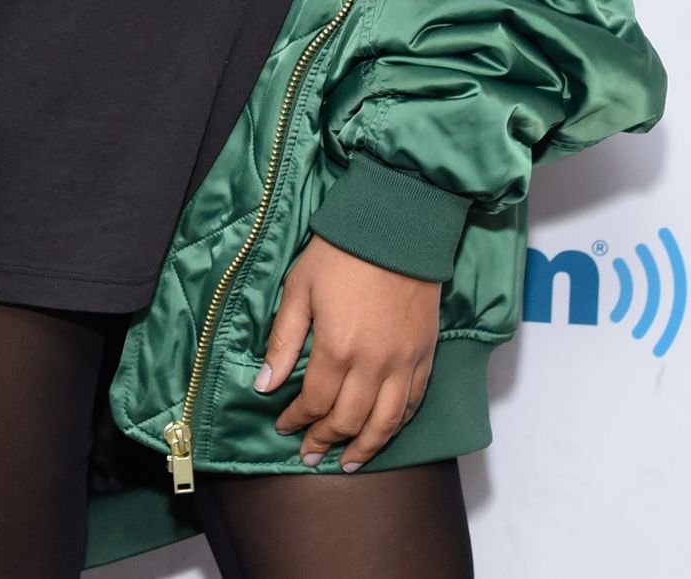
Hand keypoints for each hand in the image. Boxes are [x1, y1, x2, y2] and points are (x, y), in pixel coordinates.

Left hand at [258, 236, 440, 470]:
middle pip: (348, 419)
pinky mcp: (426, 355)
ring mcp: (404, 362)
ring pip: (385, 422)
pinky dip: (397, 424)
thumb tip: (264, 385)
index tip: (283, 427)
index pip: (314, 402)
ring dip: (364, 448)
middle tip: (309, 455)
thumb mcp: (299, 289)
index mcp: (337, 348)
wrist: (397, 227)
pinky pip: (413, 403)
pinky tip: (384, 432)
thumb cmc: (340, 253)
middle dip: (325, 441)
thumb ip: (283, 341)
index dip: (296, 420)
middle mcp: (373, 365)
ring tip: (347, 463)